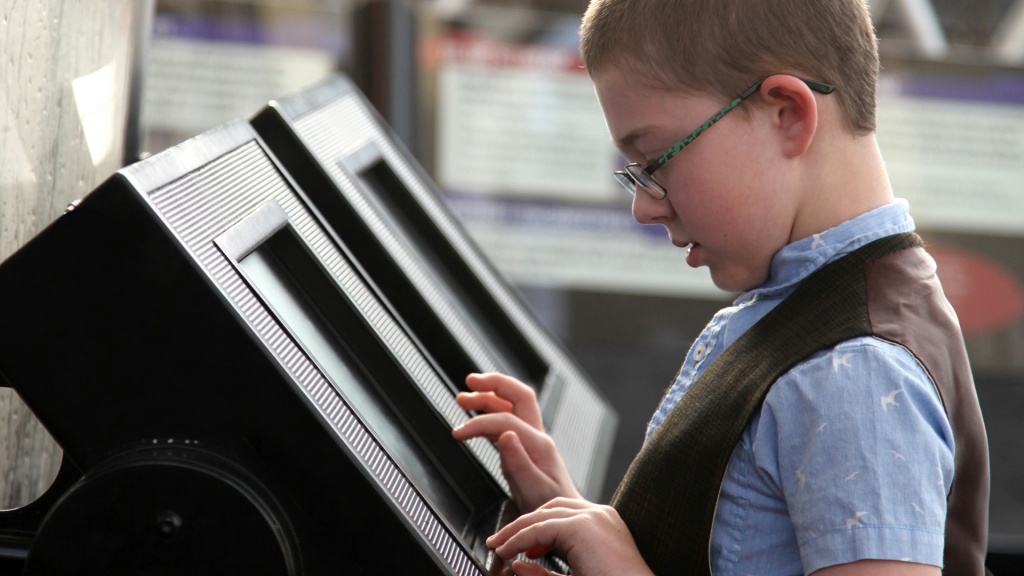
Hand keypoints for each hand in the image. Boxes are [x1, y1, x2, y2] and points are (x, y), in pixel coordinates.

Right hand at [452, 373, 579, 511]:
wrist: (559, 520)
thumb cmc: (549, 507)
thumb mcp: (534, 490)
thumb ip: (519, 463)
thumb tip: (506, 435)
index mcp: (540, 444)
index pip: (505, 420)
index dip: (479, 422)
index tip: (459, 432)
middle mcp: (536, 436)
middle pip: (518, 396)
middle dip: (494, 383)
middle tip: (470, 381)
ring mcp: (530, 440)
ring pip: (510, 406)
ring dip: (488, 397)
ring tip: (463, 398)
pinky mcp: (523, 447)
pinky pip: (505, 421)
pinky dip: (489, 415)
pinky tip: (475, 419)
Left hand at [487, 497, 652, 575]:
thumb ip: (545, 573)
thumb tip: (517, 566)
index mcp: (603, 525)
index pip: (563, 515)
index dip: (536, 529)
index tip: (518, 548)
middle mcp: (599, 515)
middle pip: (551, 508)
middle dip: (522, 525)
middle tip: (500, 543)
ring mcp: (592, 517)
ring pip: (543, 514)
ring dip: (517, 530)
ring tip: (499, 546)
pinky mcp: (583, 526)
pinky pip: (541, 528)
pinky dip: (520, 539)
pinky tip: (508, 551)